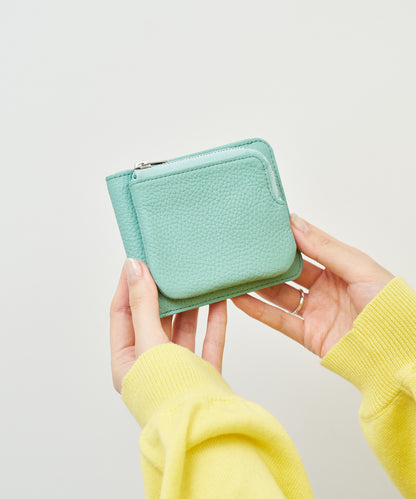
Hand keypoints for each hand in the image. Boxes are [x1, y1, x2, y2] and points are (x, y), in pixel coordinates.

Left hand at [110, 258, 226, 392]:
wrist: (207, 430)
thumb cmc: (169, 393)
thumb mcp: (150, 342)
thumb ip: (144, 304)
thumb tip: (133, 268)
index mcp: (127, 361)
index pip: (123, 314)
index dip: (128, 285)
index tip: (137, 260)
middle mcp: (151, 364)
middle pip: (154, 319)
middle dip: (162, 292)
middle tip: (168, 265)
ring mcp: (179, 368)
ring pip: (183, 328)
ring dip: (190, 305)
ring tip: (194, 278)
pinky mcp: (204, 371)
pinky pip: (208, 339)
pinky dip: (213, 319)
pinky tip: (219, 300)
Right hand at [231, 214, 394, 357]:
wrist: (395, 353)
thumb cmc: (389, 307)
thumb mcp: (360, 268)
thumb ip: (326, 248)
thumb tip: (297, 224)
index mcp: (341, 268)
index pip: (309, 247)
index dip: (289, 237)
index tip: (267, 225)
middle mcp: (326, 288)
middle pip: (290, 271)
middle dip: (269, 260)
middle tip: (247, 248)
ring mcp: (316, 311)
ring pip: (280, 294)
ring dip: (258, 284)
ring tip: (238, 272)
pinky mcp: (308, 334)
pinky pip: (278, 320)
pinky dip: (258, 310)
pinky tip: (241, 298)